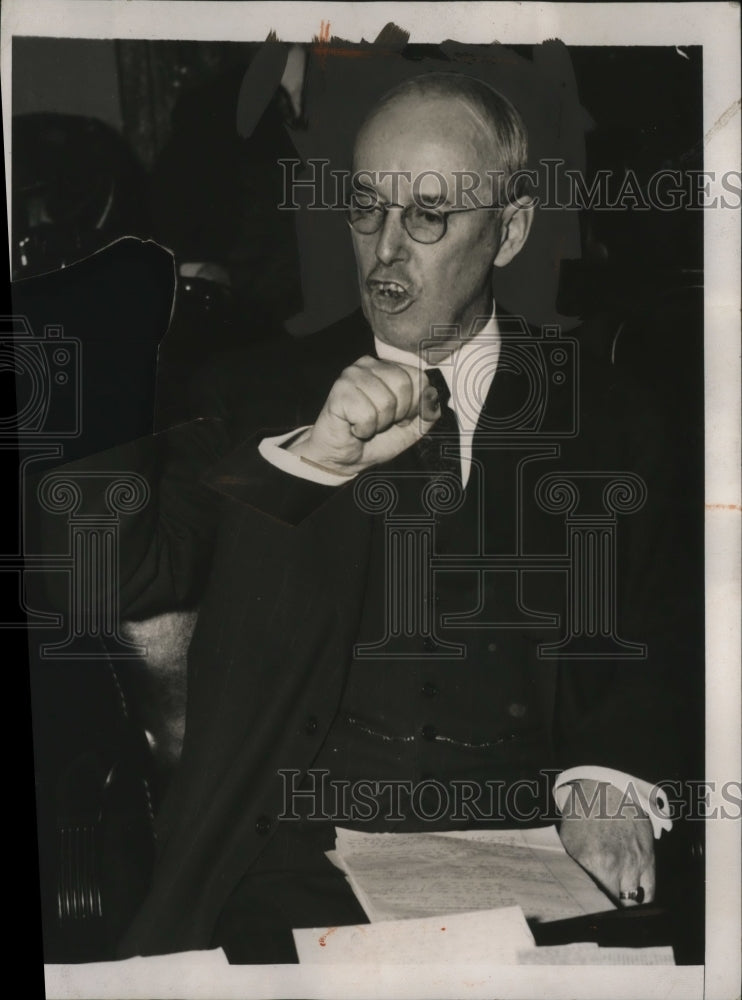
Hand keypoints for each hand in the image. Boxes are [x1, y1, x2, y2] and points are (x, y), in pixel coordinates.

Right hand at [287, 356, 441, 474]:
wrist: (344, 457)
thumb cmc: (373, 439)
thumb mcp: (412, 427)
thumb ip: (428, 412)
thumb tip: (434, 399)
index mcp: (388, 368)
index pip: (419, 378)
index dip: (414, 406)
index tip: (399, 418)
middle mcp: (369, 365)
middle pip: (403, 386)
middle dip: (397, 414)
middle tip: (381, 422)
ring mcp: (351, 376)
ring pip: (386, 401)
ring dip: (378, 424)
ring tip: (366, 425)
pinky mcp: (339, 391)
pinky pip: (367, 414)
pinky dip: (363, 429)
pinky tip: (353, 427)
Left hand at [558, 779, 654, 905]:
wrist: (609, 785)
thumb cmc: (584, 811)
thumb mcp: (568, 839)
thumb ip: (572, 868)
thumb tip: (571, 891)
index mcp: (588, 861)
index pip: (588, 902)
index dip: (586, 912)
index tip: (582, 915)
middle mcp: (612, 865)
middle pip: (610, 907)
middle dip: (603, 912)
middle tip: (596, 914)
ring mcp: (633, 863)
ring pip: (631, 904)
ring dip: (622, 908)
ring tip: (613, 910)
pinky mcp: (649, 859)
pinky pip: (649, 892)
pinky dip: (641, 901)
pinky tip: (631, 902)